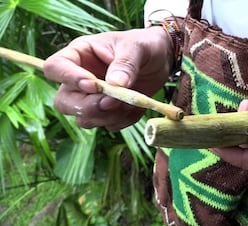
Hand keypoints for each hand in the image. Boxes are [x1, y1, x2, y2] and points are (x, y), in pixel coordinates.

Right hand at [44, 27, 171, 130]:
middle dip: (88, 107)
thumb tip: (115, 84)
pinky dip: (124, 120)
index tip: (94, 85)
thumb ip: (126, 63)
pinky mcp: (108, 113)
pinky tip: (137, 107)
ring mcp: (92, 99)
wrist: (160, 59)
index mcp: (79, 55)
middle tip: (113, 101)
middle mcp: (79, 79)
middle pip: (64, 102)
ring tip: (132, 101)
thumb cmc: (144, 45)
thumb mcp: (137, 47)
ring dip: (109, 116)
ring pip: (84, 119)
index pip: (56, 68)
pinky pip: (108, 126)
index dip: (69, 79)